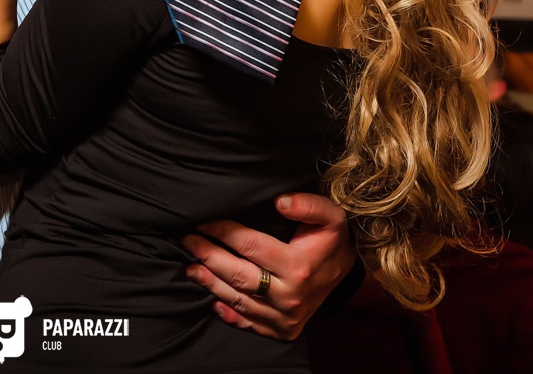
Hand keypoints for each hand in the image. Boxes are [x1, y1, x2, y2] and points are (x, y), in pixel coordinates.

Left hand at [182, 192, 355, 339]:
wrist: (345, 275)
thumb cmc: (330, 241)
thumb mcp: (331, 217)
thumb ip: (308, 205)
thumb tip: (280, 201)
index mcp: (299, 266)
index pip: (251, 245)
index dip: (223, 231)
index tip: (203, 220)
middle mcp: (290, 295)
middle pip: (239, 275)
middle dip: (208, 256)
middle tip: (187, 241)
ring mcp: (284, 317)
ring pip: (238, 300)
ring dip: (210, 284)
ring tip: (189, 268)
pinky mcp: (281, 330)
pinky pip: (248, 323)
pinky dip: (228, 314)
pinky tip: (212, 301)